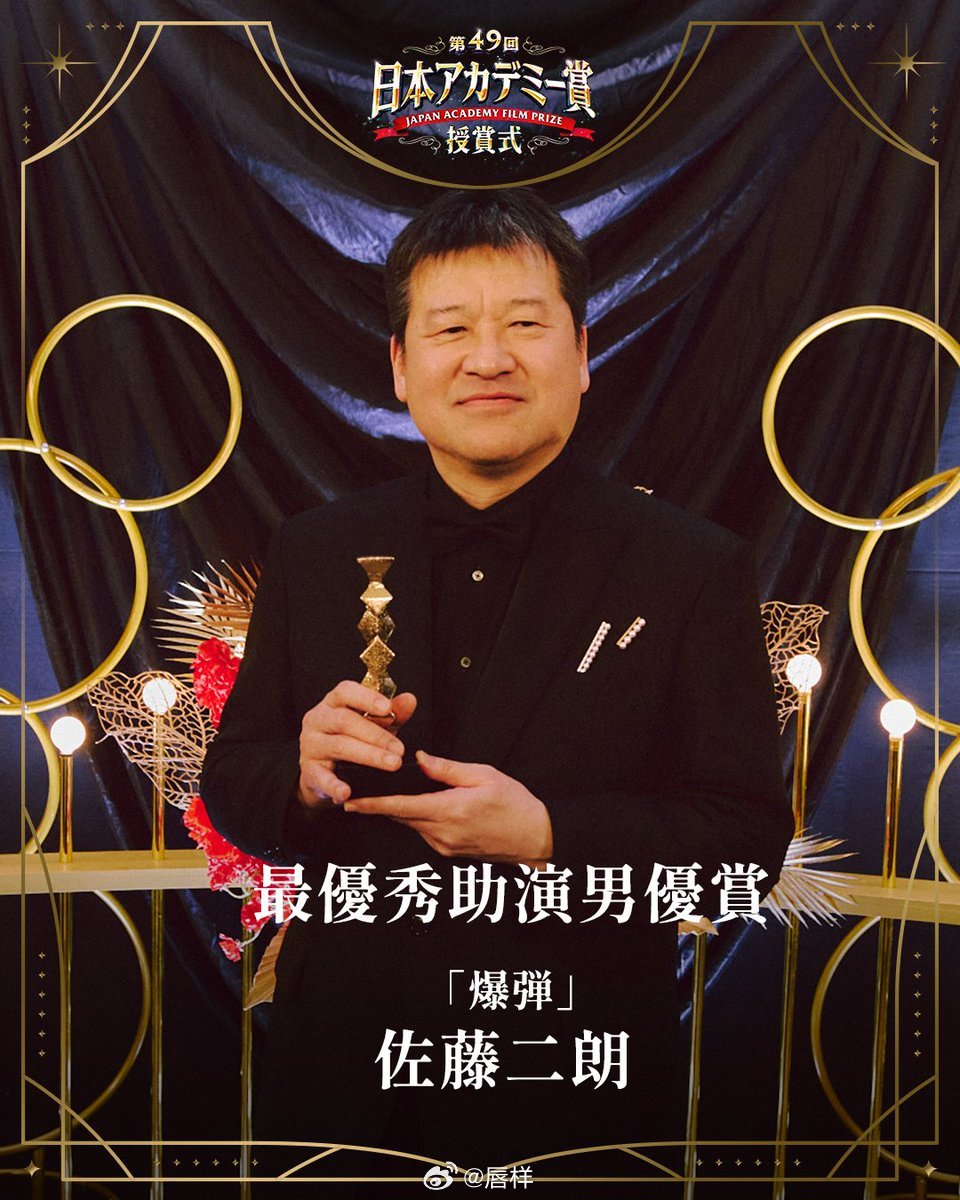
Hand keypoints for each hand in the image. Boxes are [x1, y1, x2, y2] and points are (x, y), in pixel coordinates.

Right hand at [298, 681, 416, 807]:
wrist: (323, 771)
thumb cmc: (352, 739)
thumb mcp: (374, 724)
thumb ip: (392, 713)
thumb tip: (410, 700)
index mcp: (333, 703)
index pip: (345, 691)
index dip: (366, 698)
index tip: (387, 708)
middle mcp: (317, 720)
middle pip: (344, 721)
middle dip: (376, 735)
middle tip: (400, 749)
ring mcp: (310, 745)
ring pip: (339, 746)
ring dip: (369, 756)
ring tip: (393, 764)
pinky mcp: (308, 770)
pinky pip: (321, 778)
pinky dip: (334, 786)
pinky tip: (347, 793)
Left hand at [342, 750, 552, 864]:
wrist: (535, 839)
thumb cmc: (515, 805)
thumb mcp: (485, 776)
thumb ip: (447, 769)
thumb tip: (419, 759)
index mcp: (450, 811)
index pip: (401, 806)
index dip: (373, 804)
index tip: (351, 800)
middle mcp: (442, 833)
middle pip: (401, 816)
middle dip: (380, 804)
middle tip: (358, 790)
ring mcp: (444, 846)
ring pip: (411, 824)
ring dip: (400, 810)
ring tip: (388, 793)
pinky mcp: (448, 851)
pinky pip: (424, 831)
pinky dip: (417, 817)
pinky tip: (419, 805)